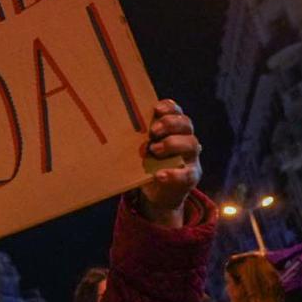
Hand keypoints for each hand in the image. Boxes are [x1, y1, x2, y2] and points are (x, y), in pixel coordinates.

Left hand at [139, 99, 201, 226]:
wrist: (157, 194)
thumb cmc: (145, 165)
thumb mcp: (139, 149)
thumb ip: (134, 138)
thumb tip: (110, 126)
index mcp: (173, 129)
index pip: (176, 112)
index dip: (168, 107)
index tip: (156, 108)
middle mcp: (186, 139)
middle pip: (186, 124)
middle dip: (170, 124)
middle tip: (153, 131)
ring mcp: (190, 158)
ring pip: (192, 144)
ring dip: (172, 144)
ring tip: (154, 150)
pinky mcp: (190, 176)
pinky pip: (187, 173)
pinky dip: (173, 174)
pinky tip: (159, 175)